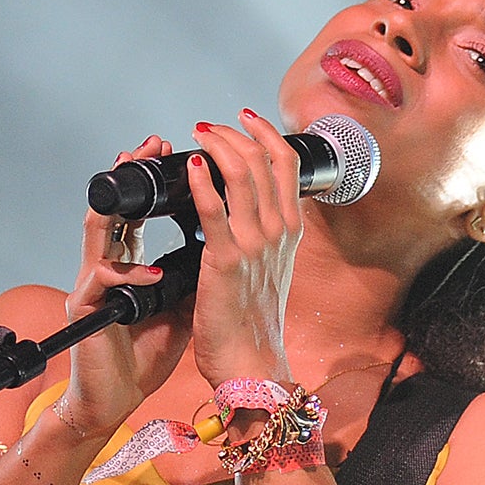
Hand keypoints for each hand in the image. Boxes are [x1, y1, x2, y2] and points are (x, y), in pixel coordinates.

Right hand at [54, 135, 195, 440]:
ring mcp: (93, 284)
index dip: (160, 181)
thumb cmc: (146, 352)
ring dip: (119, 203)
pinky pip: (104, 281)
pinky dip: (129, 274)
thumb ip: (198, 270)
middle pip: (114, 205)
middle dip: (132, 172)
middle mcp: (108, 264)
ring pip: (97, 229)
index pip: (142, 209)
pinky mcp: (86, 310)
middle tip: (154, 144)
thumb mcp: (183, 303)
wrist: (117, 397)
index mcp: (132, 261)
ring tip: (138, 181)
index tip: (183, 149)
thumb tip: (236, 240)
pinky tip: (154, 271)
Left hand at [183, 109, 302, 385]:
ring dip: (217, 145)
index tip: (243, 119)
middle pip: (263, 159)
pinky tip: (194, 165)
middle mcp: (278, 233)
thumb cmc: (253, 324)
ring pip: (241, 173)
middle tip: (209, 127)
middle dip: (234, 133)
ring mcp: (255, 245)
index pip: (286, 164)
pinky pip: (214, 208)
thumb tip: (247, 208)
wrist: (251, 365)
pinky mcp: (226, 261)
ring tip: (198, 136)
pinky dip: (203, 180)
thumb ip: (264, 236)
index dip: (265, 134)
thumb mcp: (270, 270)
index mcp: (289, 232)